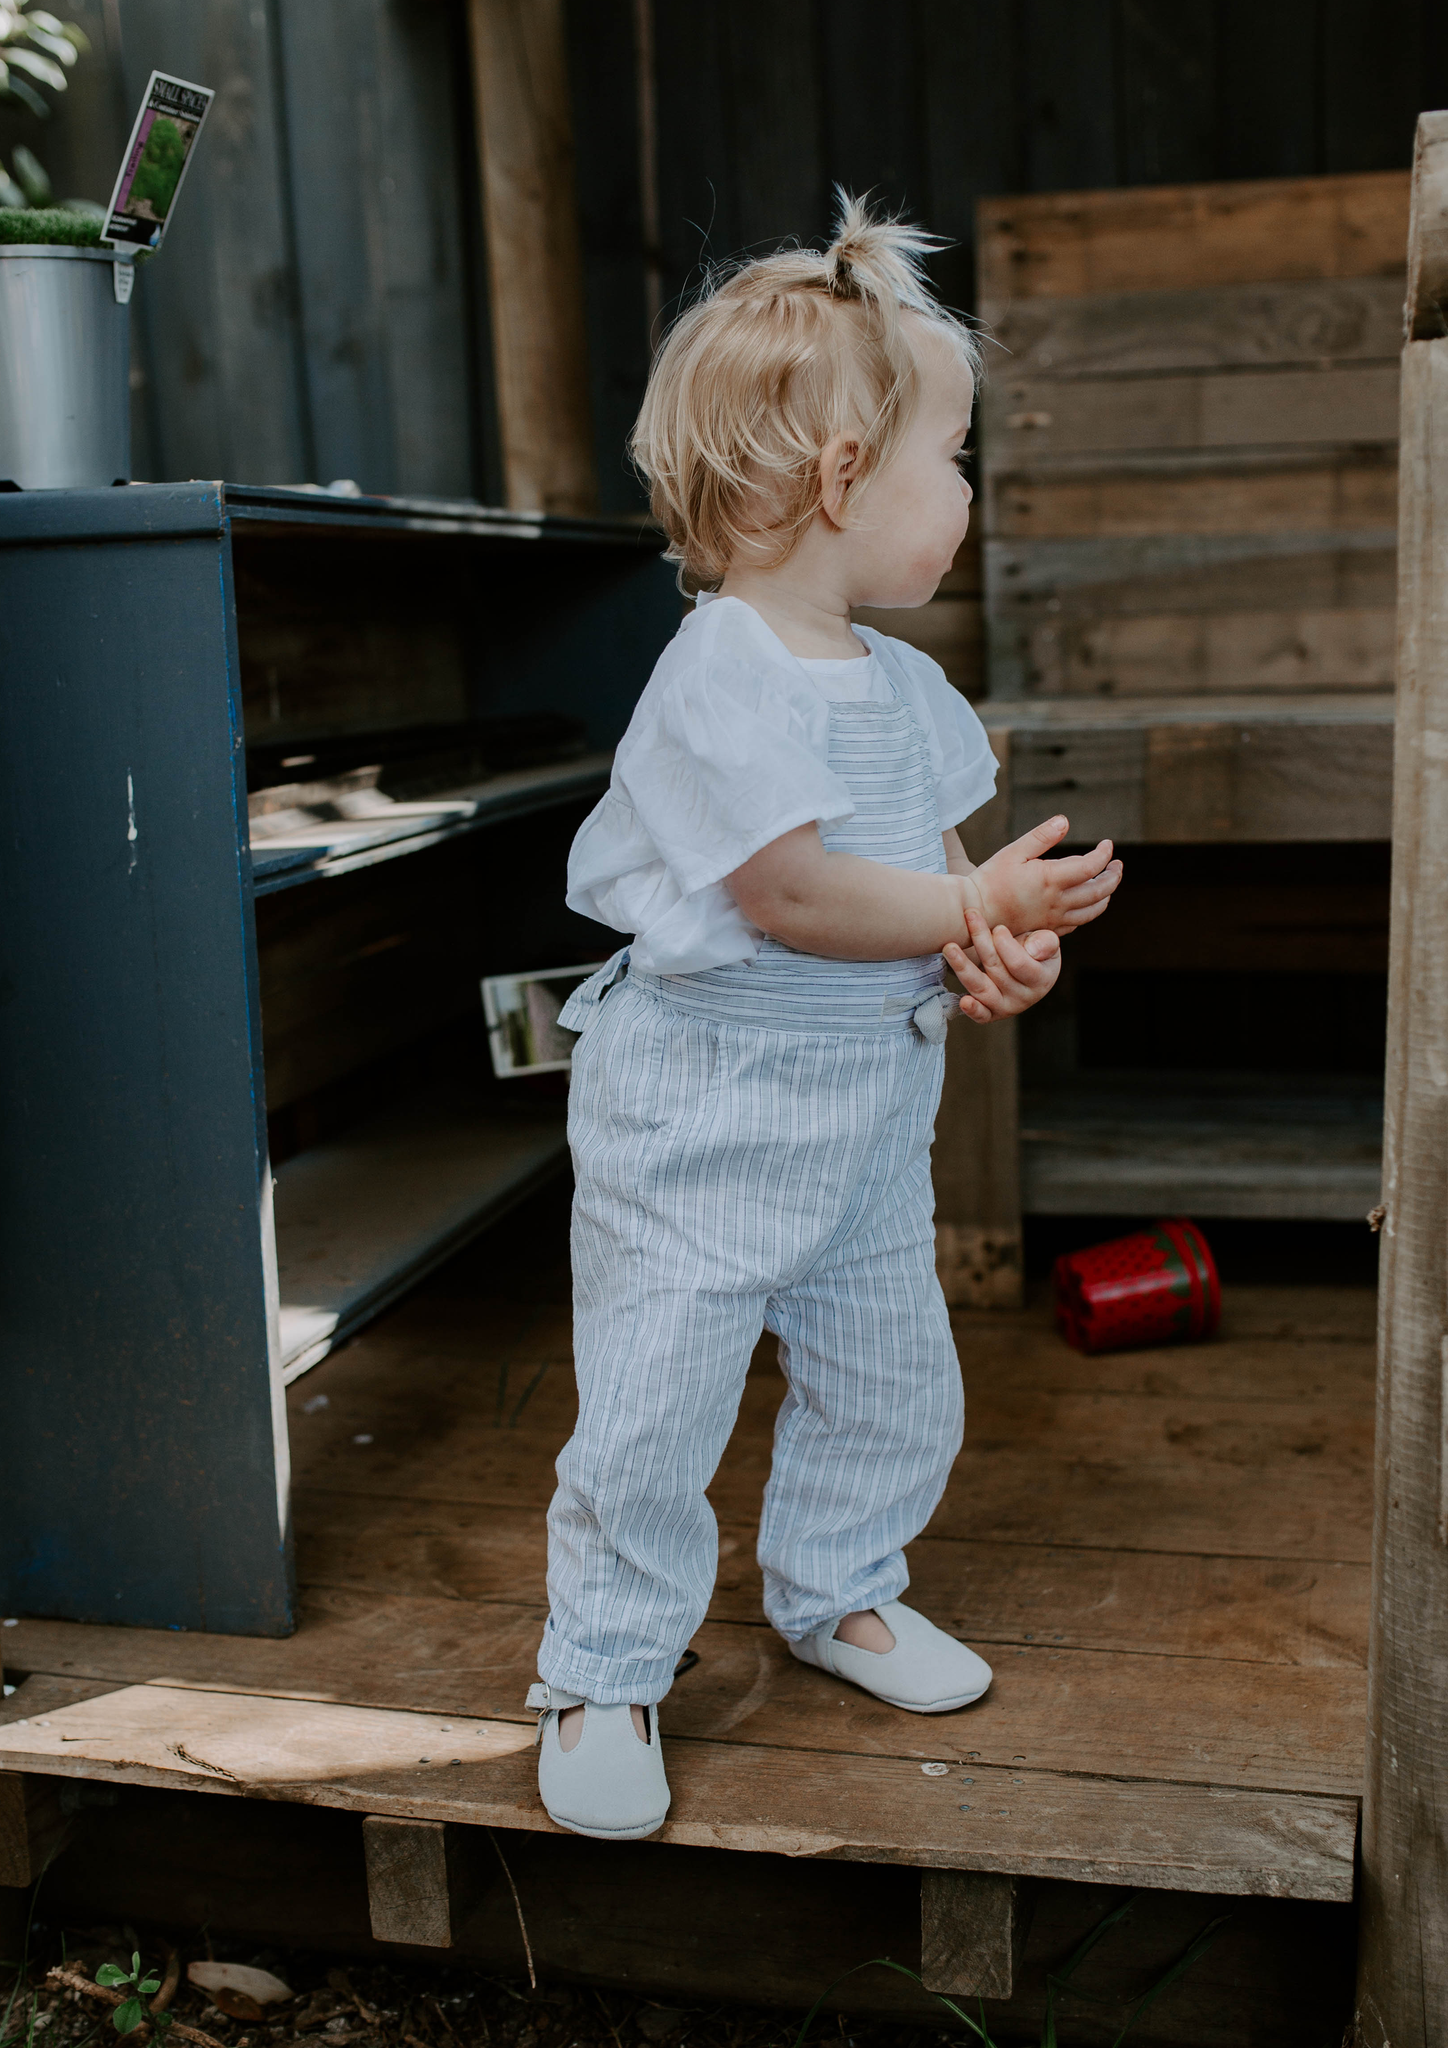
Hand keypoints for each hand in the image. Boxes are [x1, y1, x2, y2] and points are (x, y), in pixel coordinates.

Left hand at [944, 913, 1059, 1022]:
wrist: (1027, 968)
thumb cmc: (1035, 951)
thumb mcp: (1047, 943)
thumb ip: (1046, 942)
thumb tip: (1033, 950)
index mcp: (1040, 980)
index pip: (1019, 964)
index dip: (1006, 945)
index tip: (998, 927)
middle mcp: (1023, 998)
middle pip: (996, 970)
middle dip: (981, 941)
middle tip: (970, 916)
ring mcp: (1005, 1007)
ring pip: (982, 989)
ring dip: (963, 968)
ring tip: (949, 948)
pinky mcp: (990, 1013)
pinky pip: (981, 1015)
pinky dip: (972, 1010)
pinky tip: (963, 1002)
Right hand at [967, 816, 1120, 937]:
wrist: (973, 911)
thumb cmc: (990, 878)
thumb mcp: (1014, 851)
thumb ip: (1041, 837)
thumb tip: (1065, 821)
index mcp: (1050, 879)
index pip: (1090, 867)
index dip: (1104, 854)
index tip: (1107, 844)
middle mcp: (1057, 902)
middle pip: (1099, 891)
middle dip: (1113, 876)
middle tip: (1118, 865)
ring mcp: (1053, 919)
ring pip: (1092, 911)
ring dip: (1106, 896)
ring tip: (1108, 883)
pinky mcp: (1047, 929)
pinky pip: (1077, 923)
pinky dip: (1089, 911)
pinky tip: (1087, 902)